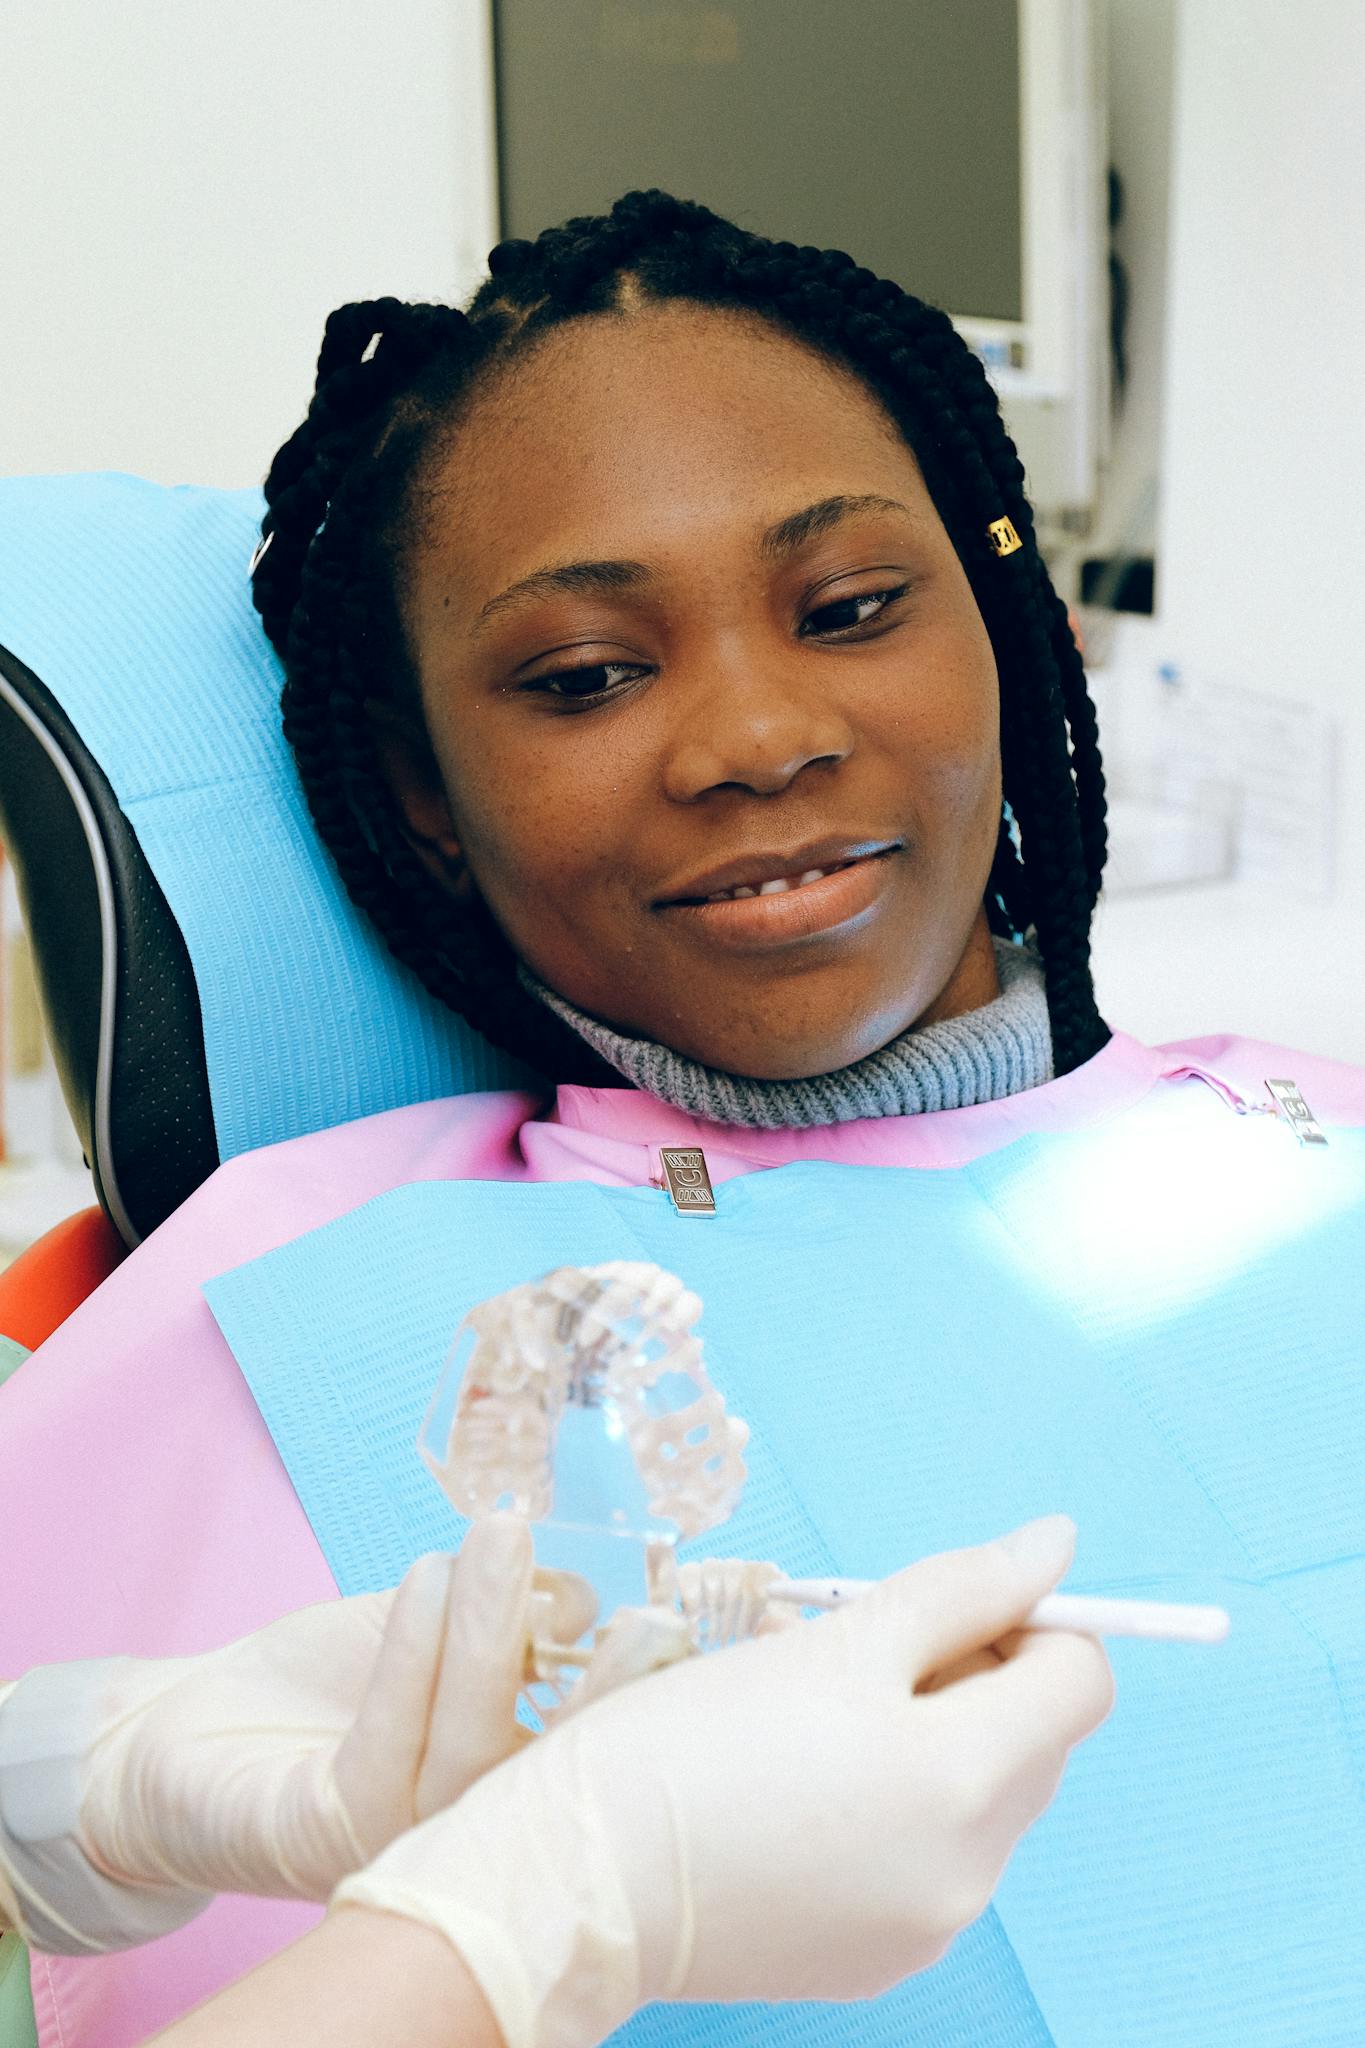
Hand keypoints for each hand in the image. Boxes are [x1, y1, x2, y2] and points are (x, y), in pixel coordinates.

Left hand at [0, 1518, 592, 1952]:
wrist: (192, 1723)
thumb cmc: (329, 1677)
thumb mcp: (433, 1623)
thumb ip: (506, 1615)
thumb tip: (583, 1592)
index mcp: (515, 1782)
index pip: (602, 1749)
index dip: (649, 1691)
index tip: (683, 1615)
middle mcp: (473, 1830)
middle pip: (561, 1772)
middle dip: (608, 1691)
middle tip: (645, 1612)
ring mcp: (404, 1841)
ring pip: (476, 1749)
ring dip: (492, 1632)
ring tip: (502, 1535)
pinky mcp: (331, 1834)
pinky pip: (389, 1743)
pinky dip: (413, 1651)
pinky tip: (423, 1575)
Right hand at [334, 1515, 1111, 2047]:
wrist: (578, 1882)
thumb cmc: (694, 1742)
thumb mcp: (833, 1639)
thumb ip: (959, 1588)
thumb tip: (1057, 1545)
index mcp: (967, 1782)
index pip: (1081, 1681)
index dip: (1028, 1621)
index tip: (944, 1607)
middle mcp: (971, 1875)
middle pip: (1035, 1742)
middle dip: (973, 1678)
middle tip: (858, 1655)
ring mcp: (926, 1931)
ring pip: (981, 1801)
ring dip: (932, 1744)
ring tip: (817, 1724)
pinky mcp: (876, 1962)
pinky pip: (927, 1861)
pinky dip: (894, 1812)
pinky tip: (802, 1792)